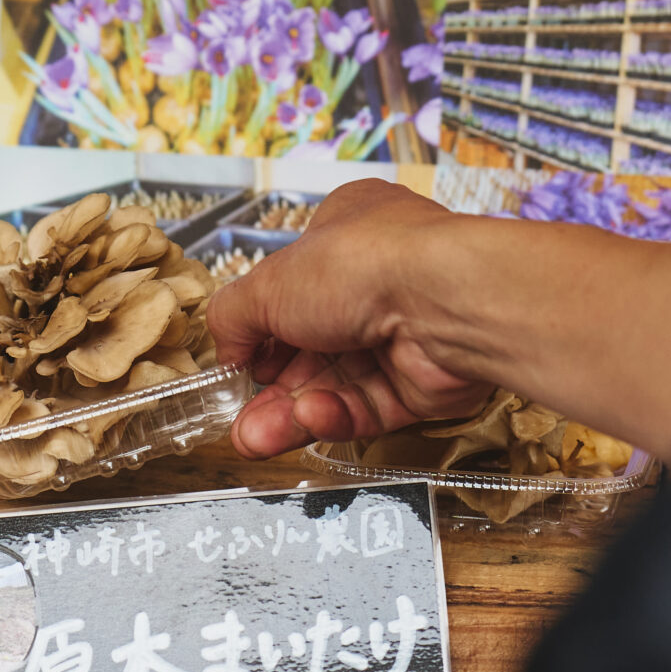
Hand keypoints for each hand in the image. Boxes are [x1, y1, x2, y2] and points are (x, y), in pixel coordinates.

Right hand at [206, 180, 491, 459]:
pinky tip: (304, 421)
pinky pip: (365, 406)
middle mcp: (376, 280)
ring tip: (254, 437)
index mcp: (345, 234)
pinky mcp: (419, 383)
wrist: (446, 302)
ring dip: (289, 411)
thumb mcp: (269, 282)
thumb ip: (233, 317)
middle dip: (269, 387)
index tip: (234, 360)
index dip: (258, 328)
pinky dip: (331, 416)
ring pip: (332, 383)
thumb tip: (224, 352)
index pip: (290, 288)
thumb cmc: (369, 263)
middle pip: (307, 346)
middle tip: (237, 415)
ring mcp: (400, 332)